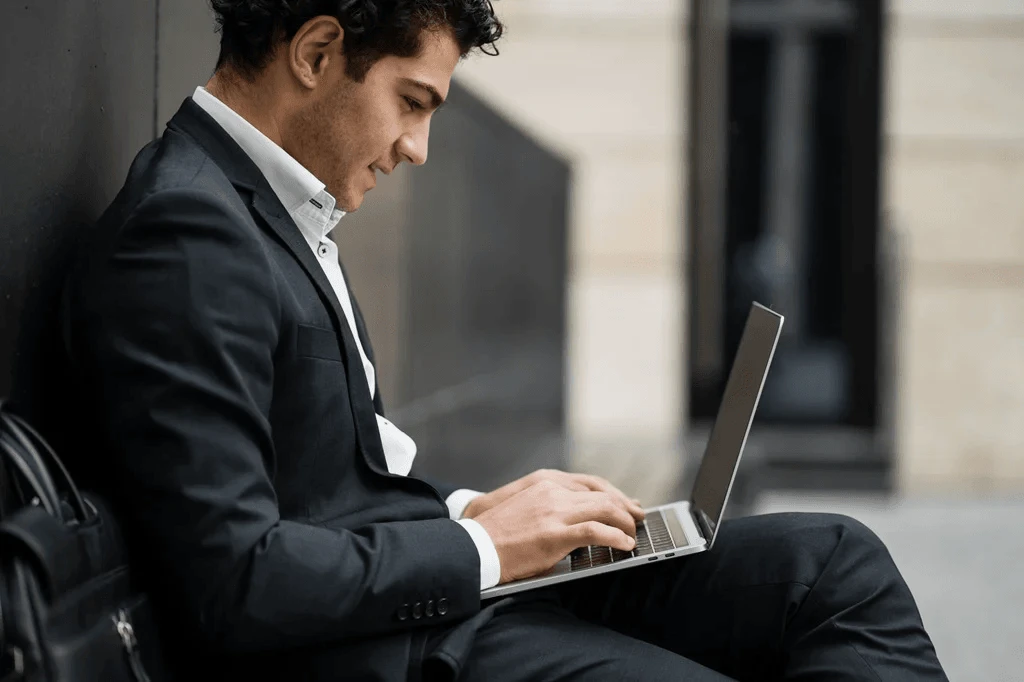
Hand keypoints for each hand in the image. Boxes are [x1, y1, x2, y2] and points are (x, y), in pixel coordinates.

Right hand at [473, 479, 640, 583]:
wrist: (475, 546)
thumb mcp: (528, 507)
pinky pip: (596, 531)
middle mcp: (553, 492)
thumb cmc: (500, 533)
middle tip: (638, 520)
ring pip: (604, 509)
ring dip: (625, 523)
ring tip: (633, 535)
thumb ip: (554, 506)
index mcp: (546, 483)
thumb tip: (583, 519)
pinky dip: (616, 537)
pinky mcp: (555, 534)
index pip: (591, 483)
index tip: (628, 504)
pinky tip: (625, 545)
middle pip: (602, 495)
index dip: (614, 495)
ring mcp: (555, 511)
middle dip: (625, 508)